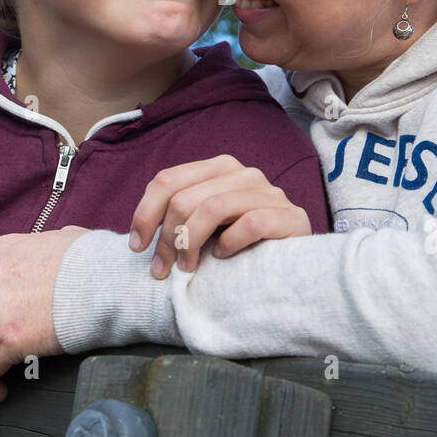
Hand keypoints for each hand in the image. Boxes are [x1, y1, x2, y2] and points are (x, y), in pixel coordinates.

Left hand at [128, 156, 311, 278]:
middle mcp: (243, 173)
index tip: (137, 246)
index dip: (145, 212)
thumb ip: (181, 217)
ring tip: (187, 268)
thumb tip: (138, 237)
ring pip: (214, 207)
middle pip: (185, 197)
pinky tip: (223, 257)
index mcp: (219, 167)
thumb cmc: (243, 245)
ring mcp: (269, 192)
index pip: (167, 179)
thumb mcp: (207, 226)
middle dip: (166, 237)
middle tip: (162, 269)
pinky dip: (230, 243)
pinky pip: (250, 224)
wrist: (298, 263)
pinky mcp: (290, 217)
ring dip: (191, 242)